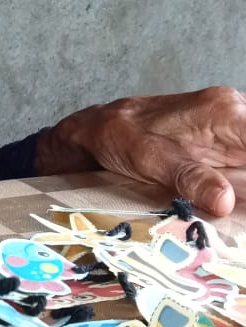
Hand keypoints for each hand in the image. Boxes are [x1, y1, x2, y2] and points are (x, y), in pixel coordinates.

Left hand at [38, 87, 245, 217]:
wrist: (96, 130)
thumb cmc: (118, 136)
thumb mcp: (149, 159)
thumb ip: (189, 177)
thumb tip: (224, 202)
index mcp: (224, 112)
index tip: (242, 196)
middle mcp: (235, 115)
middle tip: (239, 213)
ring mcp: (232, 130)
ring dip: (244, 189)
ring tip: (235, 214)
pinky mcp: (225, 146)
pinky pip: (244, 165)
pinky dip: (241, 188)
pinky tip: (232, 206)